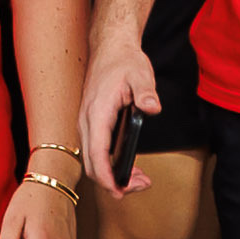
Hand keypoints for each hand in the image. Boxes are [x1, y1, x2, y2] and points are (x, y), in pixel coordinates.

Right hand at [77, 39, 161, 195]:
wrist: (110, 47)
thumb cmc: (123, 60)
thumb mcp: (139, 73)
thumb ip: (146, 92)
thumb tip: (153, 108)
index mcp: (96, 112)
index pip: (96, 153)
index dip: (107, 176)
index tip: (119, 191)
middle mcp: (87, 121)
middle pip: (92, 164)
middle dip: (113, 182)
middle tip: (141, 185)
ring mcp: (87, 124)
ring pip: (92, 160)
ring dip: (112, 175)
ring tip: (140, 180)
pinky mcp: (92, 124)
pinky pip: (96, 151)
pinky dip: (110, 164)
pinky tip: (129, 166)